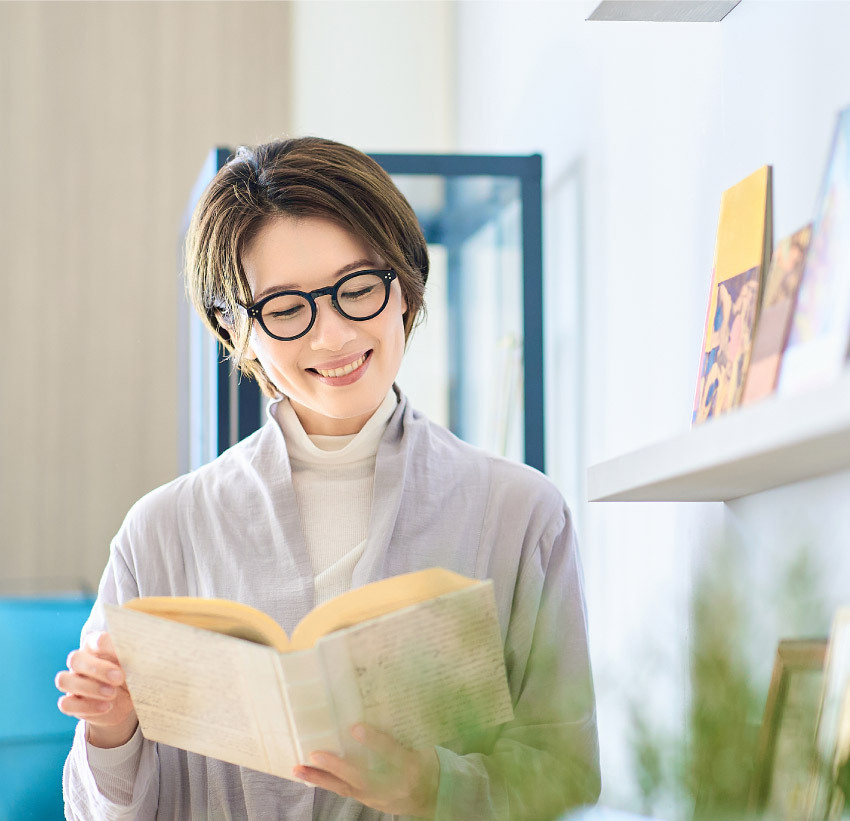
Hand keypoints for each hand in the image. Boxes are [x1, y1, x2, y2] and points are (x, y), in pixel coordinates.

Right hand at [55, 631, 137, 747]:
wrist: (127, 699)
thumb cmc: (131, 674)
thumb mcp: (136, 665)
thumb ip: (135, 658)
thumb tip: (144, 654)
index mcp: (96, 647)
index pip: (92, 639)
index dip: (101, 643)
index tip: (117, 649)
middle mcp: (81, 662)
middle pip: (75, 659)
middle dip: (98, 668)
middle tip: (119, 677)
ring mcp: (73, 682)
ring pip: (64, 680)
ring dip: (89, 687)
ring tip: (113, 693)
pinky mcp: (71, 702)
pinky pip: (66, 703)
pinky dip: (86, 706)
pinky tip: (106, 707)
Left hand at [293, 724, 438, 817]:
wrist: (433, 798)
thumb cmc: (427, 766)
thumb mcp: (423, 748)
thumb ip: (401, 735)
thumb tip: (373, 714)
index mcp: (412, 770)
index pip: (392, 755)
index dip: (374, 742)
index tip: (356, 727)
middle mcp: (392, 788)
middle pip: (362, 779)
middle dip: (336, 767)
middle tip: (315, 754)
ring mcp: (378, 798)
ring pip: (346, 788)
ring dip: (321, 779)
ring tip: (299, 768)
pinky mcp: (368, 800)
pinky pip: (345, 791)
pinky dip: (326, 783)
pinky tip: (310, 774)